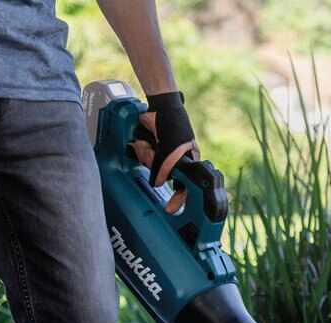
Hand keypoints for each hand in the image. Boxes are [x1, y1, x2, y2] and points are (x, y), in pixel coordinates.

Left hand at [128, 90, 200, 213]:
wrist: (160, 105)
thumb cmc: (174, 125)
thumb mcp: (170, 151)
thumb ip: (164, 169)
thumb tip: (158, 183)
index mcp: (189, 161)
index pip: (186, 185)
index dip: (179, 199)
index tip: (171, 209)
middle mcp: (176, 160)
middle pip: (163, 175)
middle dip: (155, 163)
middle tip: (153, 152)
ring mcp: (162, 154)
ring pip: (151, 167)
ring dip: (147, 154)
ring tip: (149, 142)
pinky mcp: (150, 148)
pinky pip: (143, 157)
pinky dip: (141, 149)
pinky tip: (143, 140)